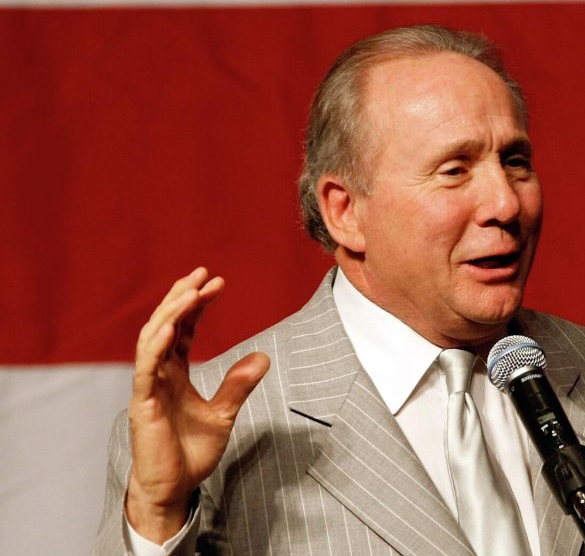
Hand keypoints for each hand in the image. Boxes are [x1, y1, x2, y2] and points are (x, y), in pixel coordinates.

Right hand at [126, 268, 269, 542]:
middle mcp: (159, 374)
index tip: (217, 283)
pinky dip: (157, 344)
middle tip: (204, 273)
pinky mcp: (143, 403)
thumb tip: (263, 357)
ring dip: (171, 311)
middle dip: (182, 297)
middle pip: (165, 324)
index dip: (196, 305)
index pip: (183, 329)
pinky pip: (147, 367)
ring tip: (190, 289)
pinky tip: (172, 325)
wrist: (173, 489)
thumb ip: (238, 385)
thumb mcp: (223, 414)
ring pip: (153, 338)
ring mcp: (148, 387)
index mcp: (175, 373)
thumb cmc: (191, 453)